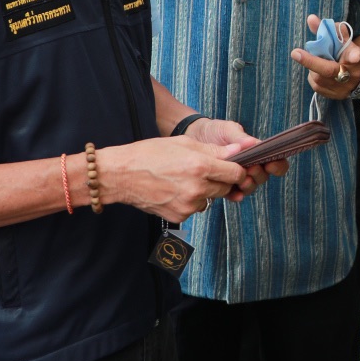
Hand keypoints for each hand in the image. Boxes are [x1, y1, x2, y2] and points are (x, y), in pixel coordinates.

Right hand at [95, 136, 242, 222]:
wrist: (121, 175)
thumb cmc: (149, 154)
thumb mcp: (183, 143)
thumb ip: (213, 150)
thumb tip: (238, 151)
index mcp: (200, 166)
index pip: (235, 173)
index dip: (236, 169)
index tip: (232, 167)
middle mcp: (197, 188)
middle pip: (225, 188)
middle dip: (219, 180)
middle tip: (202, 170)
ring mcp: (188, 205)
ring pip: (210, 199)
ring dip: (204, 191)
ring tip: (183, 179)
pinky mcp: (180, 216)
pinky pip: (195, 208)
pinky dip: (190, 201)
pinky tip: (174, 190)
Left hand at [185, 116, 289, 196]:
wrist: (194, 137)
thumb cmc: (215, 131)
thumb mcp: (228, 130)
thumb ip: (240, 138)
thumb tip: (253, 143)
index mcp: (257, 153)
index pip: (276, 162)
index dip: (278, 166)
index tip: (270, 164)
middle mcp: (250, 167)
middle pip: (263, 177)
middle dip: (259, 174)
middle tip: (251, 169)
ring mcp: (238, 178)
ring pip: (250, 187)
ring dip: (248, 185)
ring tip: (241, 181)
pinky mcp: (225, 185)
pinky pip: (234, 194)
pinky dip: (236, 195)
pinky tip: (235, 194)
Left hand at [290, 15, 359, 100]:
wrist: (358, 75)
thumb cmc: (347, 53)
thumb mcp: (341, 40)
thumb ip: (327, 30)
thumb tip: (310, 18)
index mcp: (357, 58)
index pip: (355, 56)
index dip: (354, 56)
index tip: (355, 55)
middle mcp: (352, 75)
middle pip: (330, 70)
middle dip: (311, 61)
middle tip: (295, 53)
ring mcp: (342, 89)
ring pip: (318, 77)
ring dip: (312, 67)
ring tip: (317, 61)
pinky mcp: (334, 97)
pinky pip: (316, 85)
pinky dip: (313, 75)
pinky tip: (318, 72)